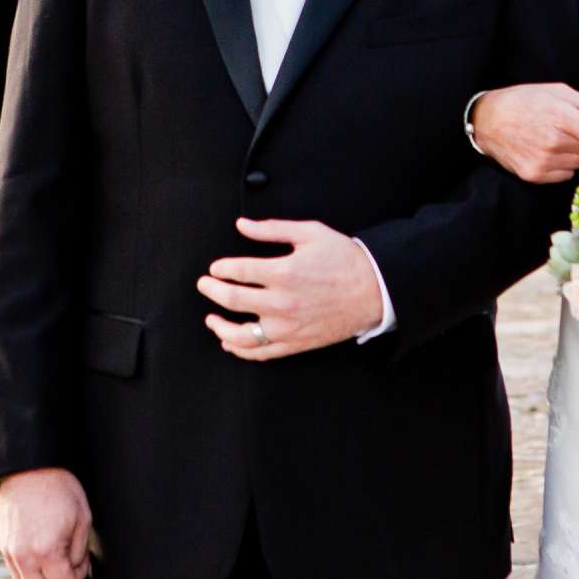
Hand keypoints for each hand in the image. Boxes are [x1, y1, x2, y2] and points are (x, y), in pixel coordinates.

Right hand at [0, 467, 91, 578]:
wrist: (28, 468)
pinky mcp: (4, 549)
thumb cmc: (60, 489)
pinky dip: (32, 578)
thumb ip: (77, 553)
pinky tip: (43, 560)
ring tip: (57, 568)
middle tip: (70, 575)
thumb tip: (73, 571)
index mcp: (46, 551)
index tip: (82, 560)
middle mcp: (24, 558)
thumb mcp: (82, 519)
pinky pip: (17, 578)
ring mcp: (10, 555)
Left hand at [200, 217, 385, 361]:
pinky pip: (261, 353)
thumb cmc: (344, 259)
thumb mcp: (310, 233)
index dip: (221, 268)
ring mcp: (288, 327)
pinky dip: (241, 350)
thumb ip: (272, 229)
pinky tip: (230, 342)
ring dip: (220, 327)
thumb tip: (241, 225)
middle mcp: (282, 302)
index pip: (238, 271)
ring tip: (211, 319)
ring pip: (241, 335)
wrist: (374, 290)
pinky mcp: (296, 343)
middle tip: (204, 285)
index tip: (216, 267)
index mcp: (284, 272)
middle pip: (233, 300)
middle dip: (212, 291)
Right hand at [470, 83, 578, 183]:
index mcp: (562, 117)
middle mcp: (554, 142)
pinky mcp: (534, 175)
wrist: (487, 120)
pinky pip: (566, 175)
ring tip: (562, 138)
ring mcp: (543, 162)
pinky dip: (564, 164)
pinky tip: (550, 150)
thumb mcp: (558, 91)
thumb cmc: (524, 100)